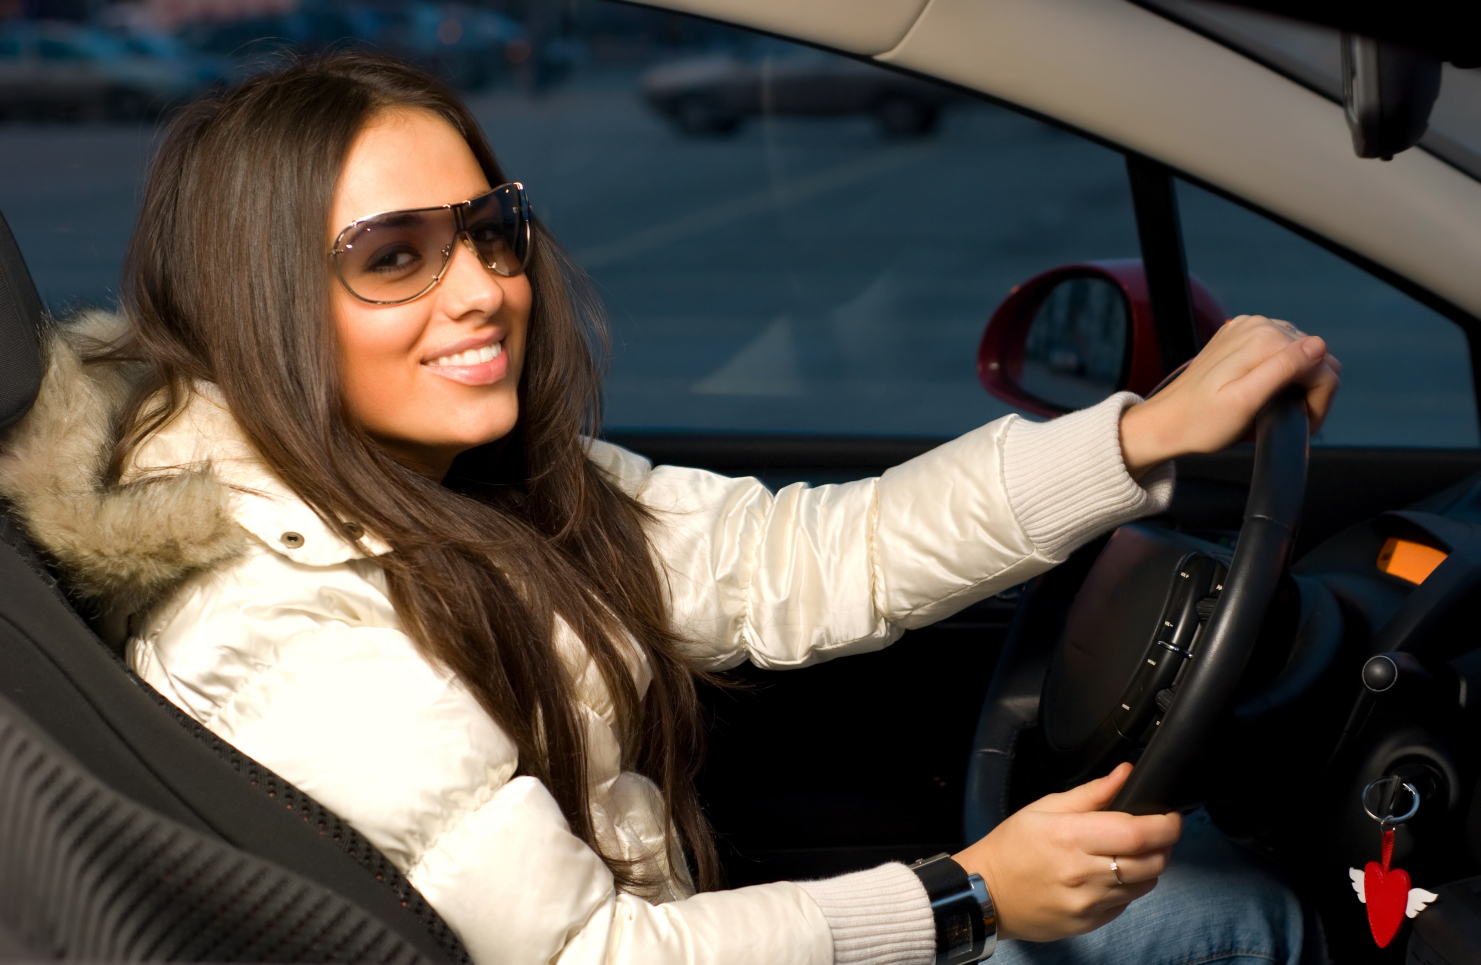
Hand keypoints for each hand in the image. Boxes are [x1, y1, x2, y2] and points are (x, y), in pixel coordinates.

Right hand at [952, 763, 1180, 941]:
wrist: (987, 894)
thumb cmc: (1012, 848)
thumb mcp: (1044, 808)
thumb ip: (1092, 793)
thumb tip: (1125, 773)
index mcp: (1070, 837)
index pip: (1139, 834)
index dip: (1167, 824)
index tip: (1171, 815)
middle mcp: (1083, 874)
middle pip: (1153, 862)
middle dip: (1164, 844)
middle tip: (1155, 831)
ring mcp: (1088, 903)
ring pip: (1146, 884)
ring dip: (1149, 865)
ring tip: (1130, 852)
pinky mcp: (1090, 923)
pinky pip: (1127, 903)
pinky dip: (1129, 886)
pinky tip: (1110, 875)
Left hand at [1119, 315, 1340, 477]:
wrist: (1167, 421)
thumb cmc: (1201, 422)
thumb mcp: (1245, 402)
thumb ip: (1282, 371)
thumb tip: (1317, 346)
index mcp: (1265, 340)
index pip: (1323, 365)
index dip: (1319, 401)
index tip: (1302, 422)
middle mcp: (1259, 326)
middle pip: (1315, 358)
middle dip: (1311, 391)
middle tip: (1289, 418)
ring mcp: (1248, 329)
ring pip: (1301, 354)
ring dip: (1297, 382)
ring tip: (1275, 408)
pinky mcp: (1240, 337)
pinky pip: (1279, 351)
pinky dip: (1280, 372)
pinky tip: (1263, 391)